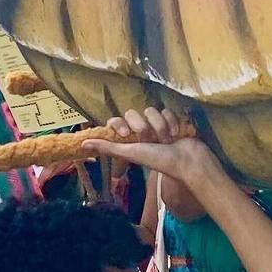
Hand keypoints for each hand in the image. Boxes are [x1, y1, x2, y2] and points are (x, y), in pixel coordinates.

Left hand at [81, 108, 221, 185]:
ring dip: (160, 126)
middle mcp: (142, 131)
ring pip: (151, 111)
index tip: (126, 134)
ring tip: (167, 140)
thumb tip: (83, 143)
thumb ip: (108, 148)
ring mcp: (157, 125)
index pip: (116, 121)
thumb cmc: (160, 160)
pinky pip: (166, 110)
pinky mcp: (172, 120)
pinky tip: (177, 134)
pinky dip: (172, 122)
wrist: (189, 160)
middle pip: (135, 114)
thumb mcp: (131, 153)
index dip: (120, 124)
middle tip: (152, 140)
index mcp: (130, 139)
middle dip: (145, 127)